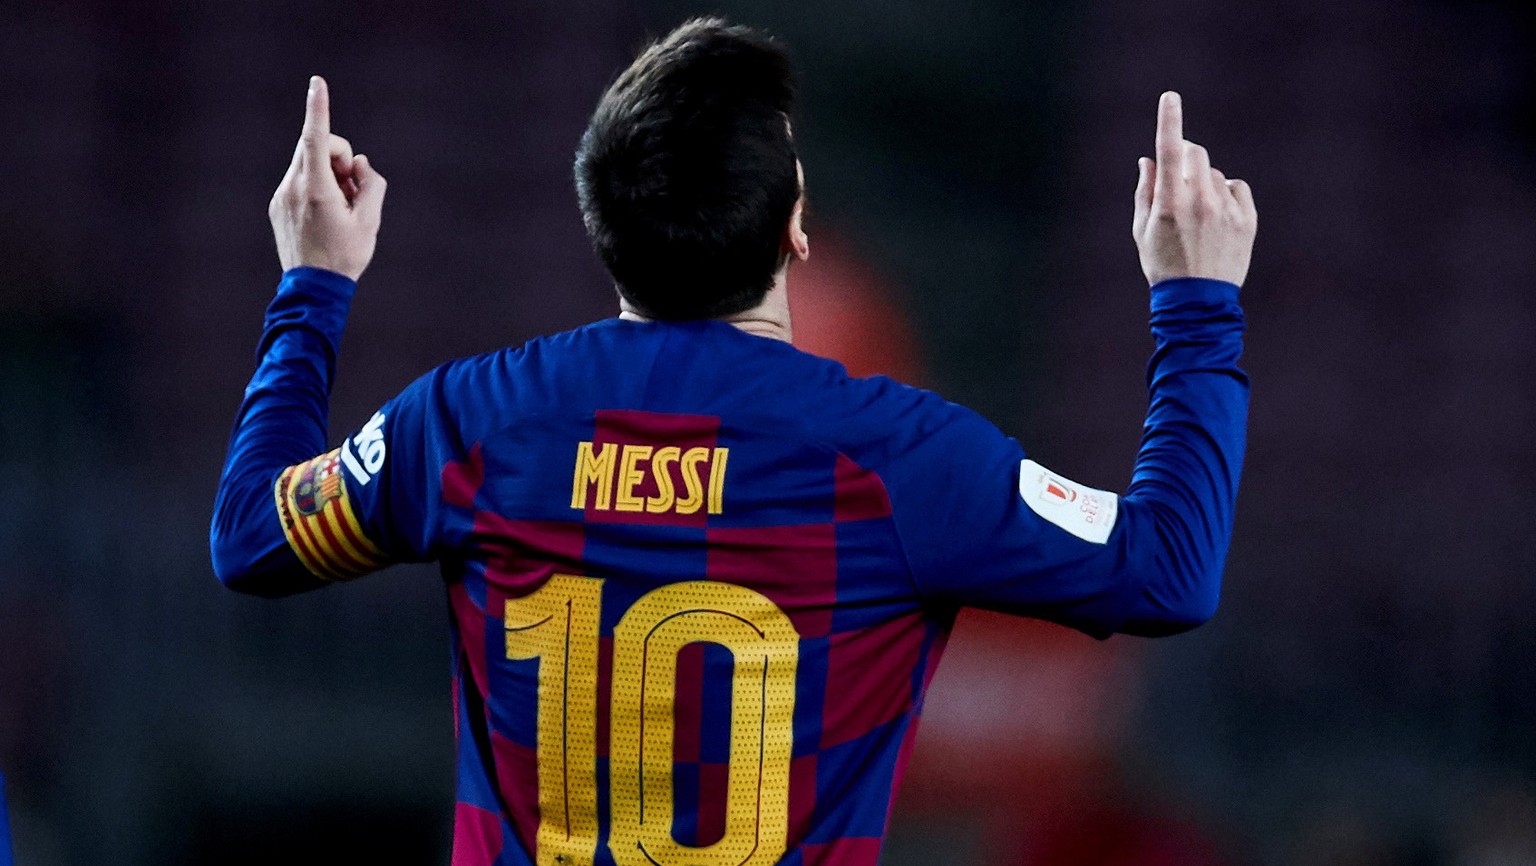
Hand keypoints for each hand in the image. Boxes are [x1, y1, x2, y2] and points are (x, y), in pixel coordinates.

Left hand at [269, 76, 386, 280]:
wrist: (313, 289)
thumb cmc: (346, 255)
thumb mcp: (371, 221)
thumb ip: (370, 183)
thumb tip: (358, 164)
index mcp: (317, 190)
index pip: (316, 138)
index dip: (319, 108)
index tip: (317, 84)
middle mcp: (293, 187)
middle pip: (316, 147)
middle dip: (338, 157)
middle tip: (353, 187)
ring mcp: (282, 196)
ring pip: (307, 163)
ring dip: (328, 173)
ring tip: (341, 207)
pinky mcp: (278, 205)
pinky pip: (299, 180)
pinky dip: (317, 186)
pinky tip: (326, 216)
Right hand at [1132, 91, 1256, 286]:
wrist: (1197, 302)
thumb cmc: (1162, 264)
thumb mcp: (1142, 230)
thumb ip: (1145, 190)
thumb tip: (1149, 160)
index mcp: (1169, 203)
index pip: (1168, 151)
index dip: (1169, 120)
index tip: (1170, 96)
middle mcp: (1200, 201)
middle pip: (1195, 153)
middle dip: (1185, 155)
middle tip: (1178, 172)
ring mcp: (1226, 210)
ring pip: (1214, 173)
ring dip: (1203, 181)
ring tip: (1196, 214)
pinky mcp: (1247, 219)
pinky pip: (1236, 188)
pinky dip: (1226, 194)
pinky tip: (1217, 215)